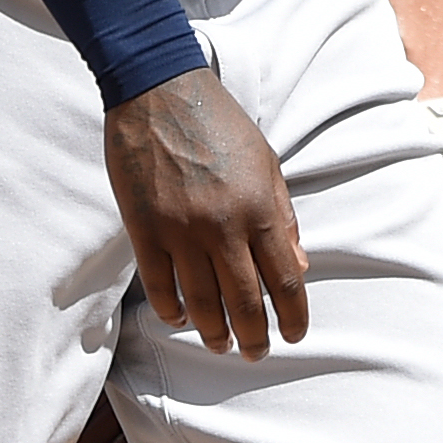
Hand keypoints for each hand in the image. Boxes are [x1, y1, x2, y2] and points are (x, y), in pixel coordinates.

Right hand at [106, 67, 304, 359]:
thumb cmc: (218, 122)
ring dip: (213, 333)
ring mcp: (180, 230)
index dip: (292, 317)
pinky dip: (171, 310)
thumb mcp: (266, 162)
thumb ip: (283, 217)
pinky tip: (180, 318)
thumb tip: (298, 268)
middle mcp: (223, 226)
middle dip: (253, 338)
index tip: (293, 335)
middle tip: (254, 352)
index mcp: (259, 207)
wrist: (157, 89)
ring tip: (220, 344)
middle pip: (244, 303)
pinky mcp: (144, 228)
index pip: (285, 281)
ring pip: (200, 303)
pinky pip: (159, 285)